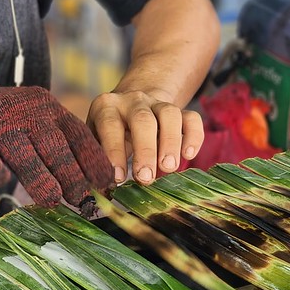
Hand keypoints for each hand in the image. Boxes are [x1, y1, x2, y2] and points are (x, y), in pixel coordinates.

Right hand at [0, 80, 113, 208]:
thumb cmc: (10, 125)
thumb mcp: (40, 124)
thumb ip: (63, 147)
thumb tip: (95, 185)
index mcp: (50, 109)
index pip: (78, 135)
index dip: (93, 160)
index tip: (106, 184)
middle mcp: (28, 114)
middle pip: (55, 146)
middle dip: (72, 175)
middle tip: (83, 201)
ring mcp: (0, 126)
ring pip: (24, 154)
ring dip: (40, 178)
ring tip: (53, 200)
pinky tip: (2, 181)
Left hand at [86, 88, 203, 185]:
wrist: (129, 105)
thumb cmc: (108, 132)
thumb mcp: (96, 139)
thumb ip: (98, 158)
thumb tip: (102, 189)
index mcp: (106, 107)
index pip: (110, 125)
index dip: (114, 151)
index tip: (119, 177)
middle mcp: (132, 100)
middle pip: (143, 119)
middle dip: (146, 150)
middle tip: (146, 178)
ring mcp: (157, 103)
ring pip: (169, 114)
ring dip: (170, 143)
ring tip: (169, 168)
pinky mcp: (178, 110)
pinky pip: (190, 118)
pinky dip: (193, 136)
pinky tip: (189, 155)